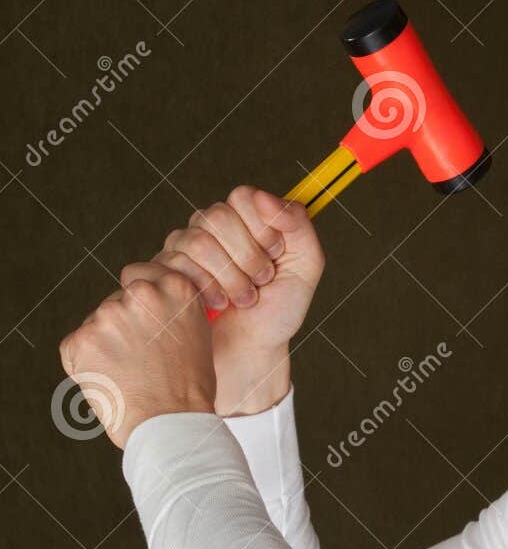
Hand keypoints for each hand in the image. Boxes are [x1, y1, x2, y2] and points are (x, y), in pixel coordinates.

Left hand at [59, 264, 216, 449]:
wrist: (171, 426)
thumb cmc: (189, 392)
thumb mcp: (197, 337)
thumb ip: (171, 312)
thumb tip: (148, 311)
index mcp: (175, 289)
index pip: (139, 274)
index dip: (138, 299)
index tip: (141, 319)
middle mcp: (141, 294)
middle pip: (116, 302)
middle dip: (122, 327)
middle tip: (139, 362)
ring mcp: (107, 315)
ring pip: (97, 326)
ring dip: (105, 346)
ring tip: (129, 378)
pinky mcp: (81, 339)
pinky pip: (75, 347)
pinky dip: (85, 364)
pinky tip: (111, 383)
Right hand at [156, 187, 323, 411]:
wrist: (251, 352)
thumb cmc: (278, 311)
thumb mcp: (305, 268)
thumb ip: (298, 226)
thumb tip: (265, 196)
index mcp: (242, 220)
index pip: (241, 197)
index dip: (261, 227)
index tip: (275, 253)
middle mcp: (209, 229)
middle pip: (217, 217)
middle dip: (247, 257)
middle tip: (260, 283)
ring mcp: (181, 249)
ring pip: (195, 242)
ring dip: (228, 278)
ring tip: (243, 300)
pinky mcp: (161, 273)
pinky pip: (171, 265)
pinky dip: (203, 290)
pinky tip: (215, 306)